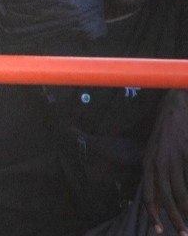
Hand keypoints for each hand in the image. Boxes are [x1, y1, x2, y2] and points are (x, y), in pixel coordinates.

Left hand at [143, 91, 187, 234]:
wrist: (175, 107)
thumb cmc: (168, 132)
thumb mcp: (159, 152)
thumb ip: (159, 171)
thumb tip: (164, 192)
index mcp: (148, 164)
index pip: (148, 194)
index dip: (153, 213)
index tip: (159, 229)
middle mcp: (155, 163)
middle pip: (162, 197)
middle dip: (172, 217)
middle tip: (181, 233)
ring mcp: (169, 158)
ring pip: (176, 191)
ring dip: (184, 210)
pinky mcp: (182, 153)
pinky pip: (186, 177)